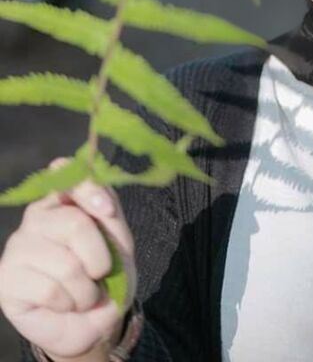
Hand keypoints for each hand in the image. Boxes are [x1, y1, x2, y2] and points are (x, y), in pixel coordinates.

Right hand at [0, 157, 137, 361]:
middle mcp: (37, 216)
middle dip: (99, 257)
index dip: (89, 190)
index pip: (66, 172)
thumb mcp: (119, 242)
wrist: (91, 322)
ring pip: (65, 263)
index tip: (108, 212)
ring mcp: (18, 245)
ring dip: (86, 289)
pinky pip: (49, 290)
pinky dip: (69, 303)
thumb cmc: (106, 276)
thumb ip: (109, 214)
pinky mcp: (7, 278)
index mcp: (64, 198)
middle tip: (100, 273)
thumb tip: (101, 199)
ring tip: (83, 293)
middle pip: (74, 223)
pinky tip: (64, 304)